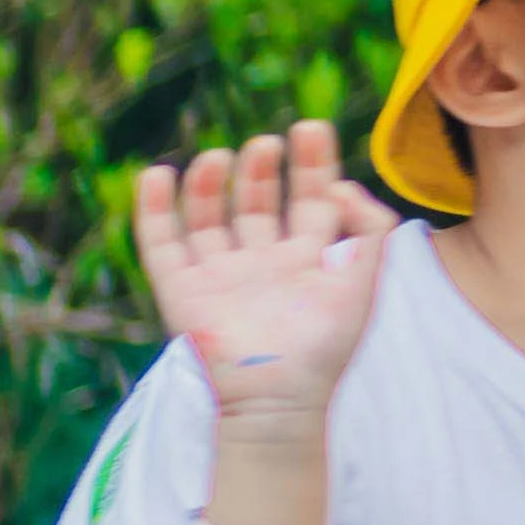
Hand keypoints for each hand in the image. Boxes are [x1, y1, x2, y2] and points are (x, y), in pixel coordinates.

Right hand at [133, 123, 394, 428]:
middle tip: (268, 144)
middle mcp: (261, 263)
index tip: (311, 128)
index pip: (309, 199)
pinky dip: (155, 209)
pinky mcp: (181, 291)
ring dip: (211, 182)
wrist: (276, 396)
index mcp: (306, 260)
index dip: (312, 163)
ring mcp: (219, 276)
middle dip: (262, 169)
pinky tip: (159, 175)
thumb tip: (342, 187)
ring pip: (208, 216)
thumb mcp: (364, 283)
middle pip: (257, 202)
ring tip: (220, 156)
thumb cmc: (325, 347)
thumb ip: (369, 229)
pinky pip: (162, 243)